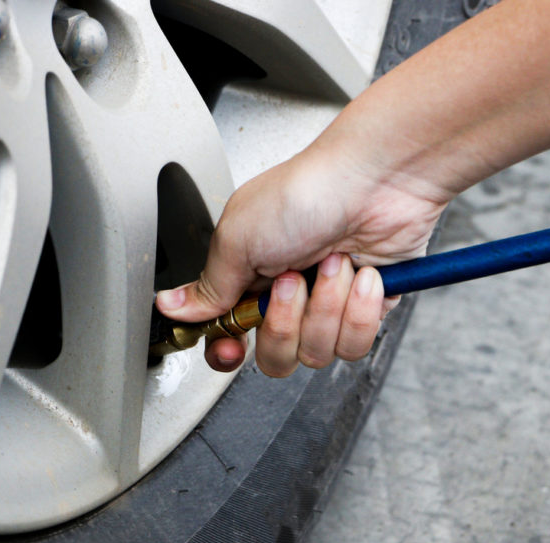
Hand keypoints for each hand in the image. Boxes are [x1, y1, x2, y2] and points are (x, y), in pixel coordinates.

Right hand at [154, 141, 447, 376]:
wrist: (376, 180)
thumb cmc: (307, 192)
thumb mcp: (237, 238)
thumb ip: (209, 286)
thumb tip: (173, 307)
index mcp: (249, 277)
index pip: (230, 335)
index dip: (228, 350)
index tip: (233, 347)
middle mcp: (287, 295)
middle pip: (275, 356)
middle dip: (283, 324)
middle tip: (291, 280)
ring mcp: (328, 304)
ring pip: (317, 352)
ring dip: (325, 306)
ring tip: (332, 262)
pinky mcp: (368, 309)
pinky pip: (356, 343)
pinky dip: (359, 309)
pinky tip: (362, 273)